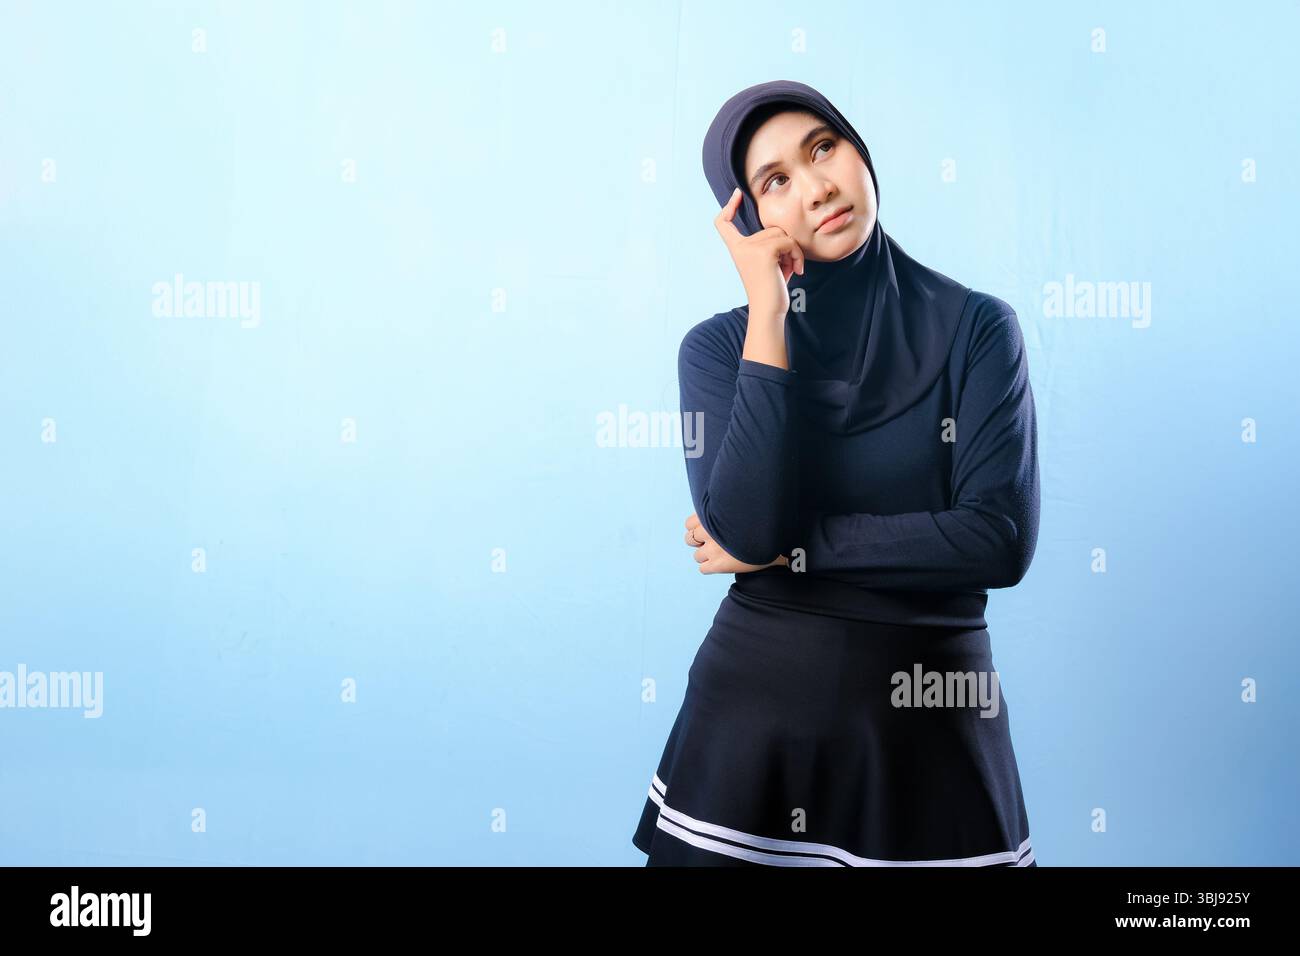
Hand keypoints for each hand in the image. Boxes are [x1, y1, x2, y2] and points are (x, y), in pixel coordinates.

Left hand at [684, 512, 786, 573]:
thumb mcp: (738, 512)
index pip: (689, 524)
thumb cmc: (760, 524)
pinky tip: (723, 563)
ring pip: (697, 556)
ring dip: (706, 556)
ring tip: (722, 554)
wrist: (776, 541)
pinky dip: (710, 567)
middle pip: (689, 540)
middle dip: (699, 543)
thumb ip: (722, 515)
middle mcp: (710, 531)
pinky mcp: (718, 565)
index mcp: (713, 516)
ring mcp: (713, 549)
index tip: (708, 532)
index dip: (697, 529)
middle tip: (714, 544)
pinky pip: (702, 568)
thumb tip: (713, 519)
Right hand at [714, 187, 804, 317]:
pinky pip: (789, 242)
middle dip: (785, 245)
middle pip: (770, 228)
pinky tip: (796, 271)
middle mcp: (740, 247)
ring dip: (793, 251)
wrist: (769, 311)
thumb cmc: (772, 289)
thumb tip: (781, 228)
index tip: (736, 195)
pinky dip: (797, 255)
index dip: (728, 208)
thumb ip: (770, 244)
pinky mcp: (764, 252)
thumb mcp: (768, 263)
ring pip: (782, 234)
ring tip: (790, 269)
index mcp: (737, 249)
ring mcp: (750, 248)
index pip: (723, 224)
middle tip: (786, 266)